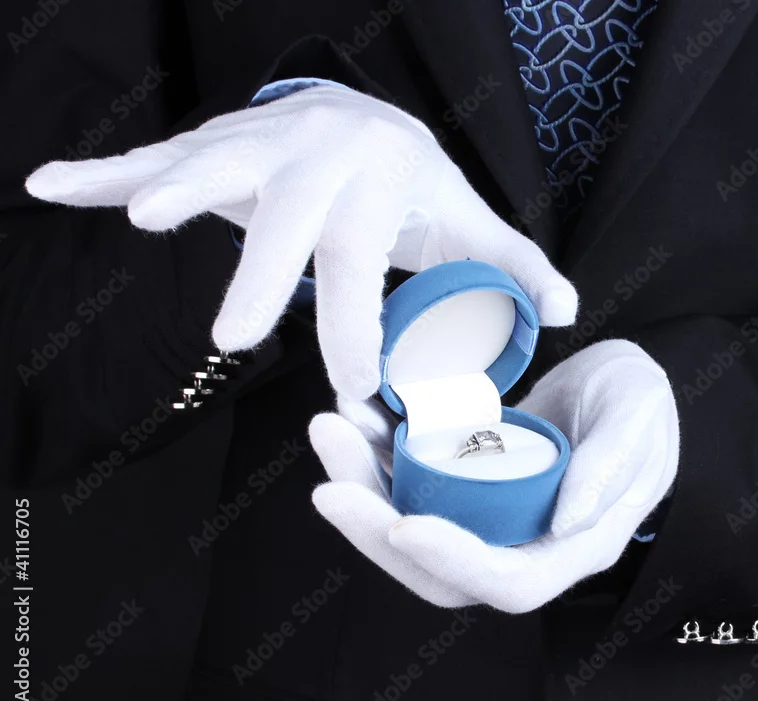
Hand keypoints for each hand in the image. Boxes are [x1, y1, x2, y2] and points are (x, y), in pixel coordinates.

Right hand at [24, 84, 576, 400]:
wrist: (367, 119)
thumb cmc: (416, 186)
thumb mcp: (468, 221)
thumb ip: (515, 267)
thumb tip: (569, 311)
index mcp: (381, 174)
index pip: (368, 261)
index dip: (360, 327)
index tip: (355, 389)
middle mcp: (317, 148)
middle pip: (287, 213)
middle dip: (261, 272)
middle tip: (236, 340)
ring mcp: (260, 139)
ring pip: (212, 163)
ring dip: (170, 187)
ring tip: (137, 218)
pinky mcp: (218, 144)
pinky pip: (154, 155)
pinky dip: (99, 174)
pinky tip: (49, 188)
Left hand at [309, 340, 679, 612]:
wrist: (622, 385)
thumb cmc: (641, 403)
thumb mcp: (638, 417)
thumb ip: (611, 465)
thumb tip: (566, 521)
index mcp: (574, 543)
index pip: (508, 579)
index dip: (453, 561)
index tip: (400, 523)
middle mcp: (525, 541)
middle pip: (439, 567)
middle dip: (376, 529)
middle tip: (332, 482)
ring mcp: (491, 515)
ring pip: (412, 523)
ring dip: (364, 484)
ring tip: (333, 428)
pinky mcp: (469, 482)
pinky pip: (413, 482)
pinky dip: (378, 453)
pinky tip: (358, 413)